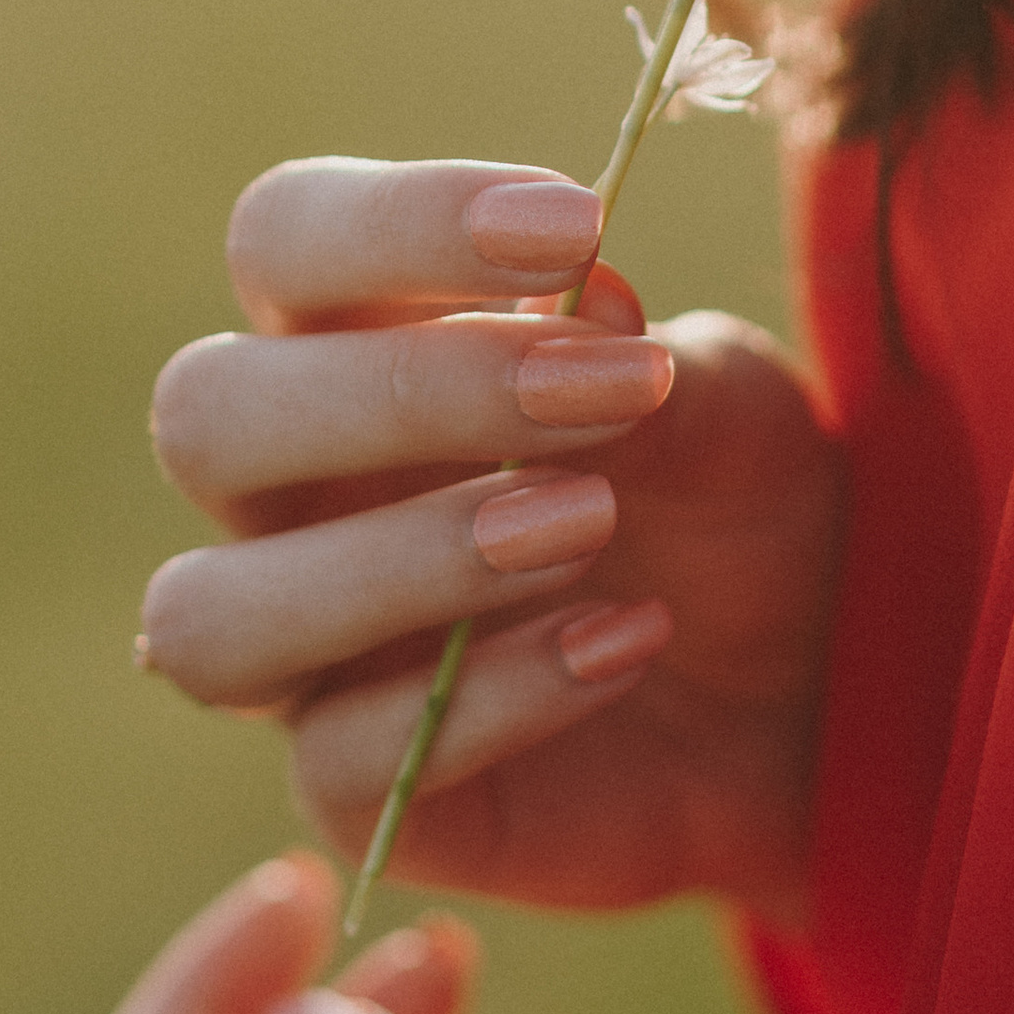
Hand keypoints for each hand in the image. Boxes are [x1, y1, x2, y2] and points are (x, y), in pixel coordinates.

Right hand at [137, 158, 844, 910]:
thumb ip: (650, 358)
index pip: (281, 240)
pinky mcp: (356, 790)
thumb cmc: (730, 505)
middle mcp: (286, 493)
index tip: (576, 224)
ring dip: (399, 559)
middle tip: (604, 392)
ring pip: (211, 618)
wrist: (809, 691)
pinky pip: (341, 762)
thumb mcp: (732, 411)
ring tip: (587, 526)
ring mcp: (305, 652)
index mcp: (346, 344)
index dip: (396, 223)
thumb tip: (582, 301)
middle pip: (204, 414)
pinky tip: (626, 642)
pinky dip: (492, 696)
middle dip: (400, 391)